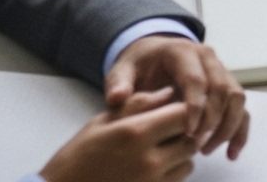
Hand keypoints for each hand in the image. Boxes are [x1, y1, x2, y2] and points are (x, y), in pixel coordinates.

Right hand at [40, 92, 195, 181]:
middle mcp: (148, 160)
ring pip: (187, 163)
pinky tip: (152, 169)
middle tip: (166, 130)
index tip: (171, 109)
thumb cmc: (76, 158)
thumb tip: (168, 92)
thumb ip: (138, 104)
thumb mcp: (102, 121)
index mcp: (136, 133)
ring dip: (180, 155)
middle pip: (190, 138)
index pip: (183, 113)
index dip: (181, 108)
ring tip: (158, 151)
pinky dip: (171, 174)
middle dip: (184, 131)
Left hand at [104, 34, 249, 156]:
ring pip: (236, 96)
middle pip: (221, 88)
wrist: (154, 55)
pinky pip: (240, 106)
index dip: (196, 106)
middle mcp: (207, 58)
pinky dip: (240, 129)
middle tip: (196, 146)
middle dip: (213, 120)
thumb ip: (118, 82)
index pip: (196, 79)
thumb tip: (117, 97)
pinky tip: (232, 152)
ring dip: (227, 125)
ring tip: (207, 150)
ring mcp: (219, 70)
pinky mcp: (226, 85)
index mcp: (183, 52)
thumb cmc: (139, 66)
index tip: (188, 133)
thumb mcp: (123, 70)